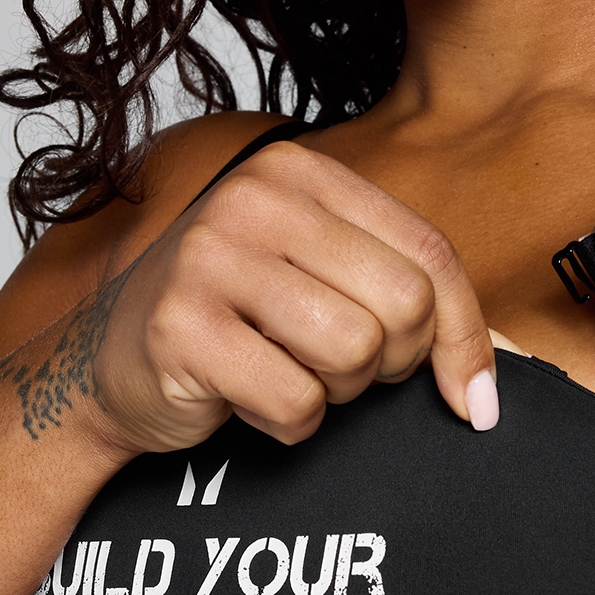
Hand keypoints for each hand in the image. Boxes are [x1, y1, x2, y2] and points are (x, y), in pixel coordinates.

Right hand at [89, 138, 497, 452]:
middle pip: (403, 303)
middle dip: (391, 362)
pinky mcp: (181, 328)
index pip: (430, 252)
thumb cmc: (237, 323)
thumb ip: (406, 298)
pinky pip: (296, 402)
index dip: (464, 333)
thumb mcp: (321, 279)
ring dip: (335, 391)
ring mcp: (211, 258)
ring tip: (287, 372)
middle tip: (341, 368)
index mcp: (301, 172)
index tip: (472, 396)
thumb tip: (485, 388)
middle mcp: (254, 199)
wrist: (109, 366)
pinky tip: (246, 395)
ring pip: (355, 352)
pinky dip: (287, 422)